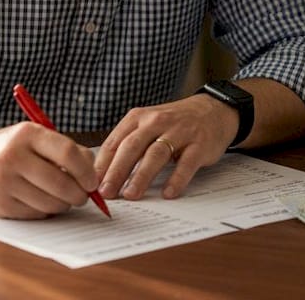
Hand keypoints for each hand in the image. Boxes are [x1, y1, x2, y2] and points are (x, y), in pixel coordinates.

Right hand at [0, 122, 98, 218]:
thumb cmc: (10, 149)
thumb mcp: (34, 137)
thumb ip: (65, 150)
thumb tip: (94, 175)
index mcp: (26, 133)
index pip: (67, 153)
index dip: (86, 171)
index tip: (93, 181)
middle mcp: (12, 156)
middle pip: (61, 183)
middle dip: (79, 194)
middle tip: (82, 195)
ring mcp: (3, 181)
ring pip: (51, 203)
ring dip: (63, 205)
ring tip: (61, 197)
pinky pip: (36, 214)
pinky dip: (45, 211)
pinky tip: (39, 200)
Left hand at [94, 94, 235, 200]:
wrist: (212, 110)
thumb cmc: (173, 123)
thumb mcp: (147, 125)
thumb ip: (128, 145)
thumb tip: (103, 173)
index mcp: (138, 118)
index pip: (115, 142)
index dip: (102, 164)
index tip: (91, 183)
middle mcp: (156, 121)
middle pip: (132, 147)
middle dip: (117, 171)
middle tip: (107, 192)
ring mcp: (179, 132)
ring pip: (156, 154)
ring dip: (141, 176)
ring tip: (131, 194)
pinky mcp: (199, 144)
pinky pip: (186, 164)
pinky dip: (176, 179)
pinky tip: (167, 193)